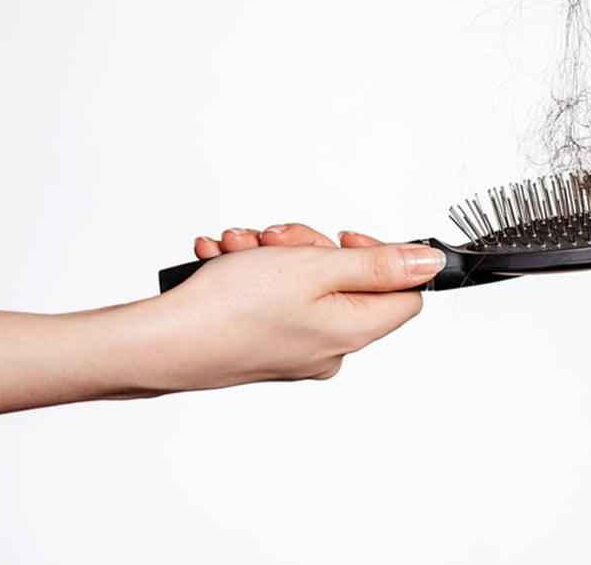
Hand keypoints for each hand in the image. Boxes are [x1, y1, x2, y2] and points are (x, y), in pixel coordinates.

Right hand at [140, 223, 437, 388]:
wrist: (161, 342)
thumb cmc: (230, 308)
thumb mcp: (315, 268)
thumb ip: (378, 264)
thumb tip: (429, 264)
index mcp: (351, 332)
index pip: (403, 293)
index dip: (378, 255)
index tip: (341, 237)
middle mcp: (328, 349)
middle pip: (345, 281)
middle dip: (306, 246)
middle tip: (273, 238)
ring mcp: (294, 351)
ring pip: (301, 282)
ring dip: (268, 253)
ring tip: (236, 247)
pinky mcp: (262, 346)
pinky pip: (270, 297)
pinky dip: (247, 270)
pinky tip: (221, 261)